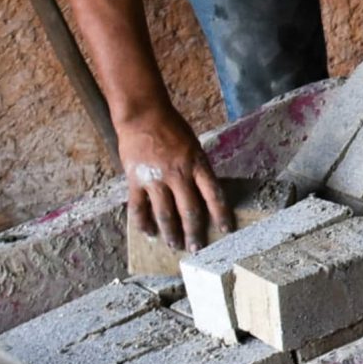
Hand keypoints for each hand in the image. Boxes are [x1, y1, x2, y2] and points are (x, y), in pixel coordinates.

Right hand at [120, 106, 227, 250]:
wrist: (144, 115)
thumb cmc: (172, 128)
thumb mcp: (194, 146)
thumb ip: (198, 169)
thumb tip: (205, 194)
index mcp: (197, 164)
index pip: (214, 195)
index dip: (221, 214)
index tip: (226, 230)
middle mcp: (178, 174)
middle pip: (189, 210)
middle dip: (194, 232)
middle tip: (197, 248)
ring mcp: (156, 179)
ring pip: (165, 213)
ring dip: (171, 232)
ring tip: (175, 245)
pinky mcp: (135, 180)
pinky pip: (139, 207)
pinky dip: (143, 222)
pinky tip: (148, 233)